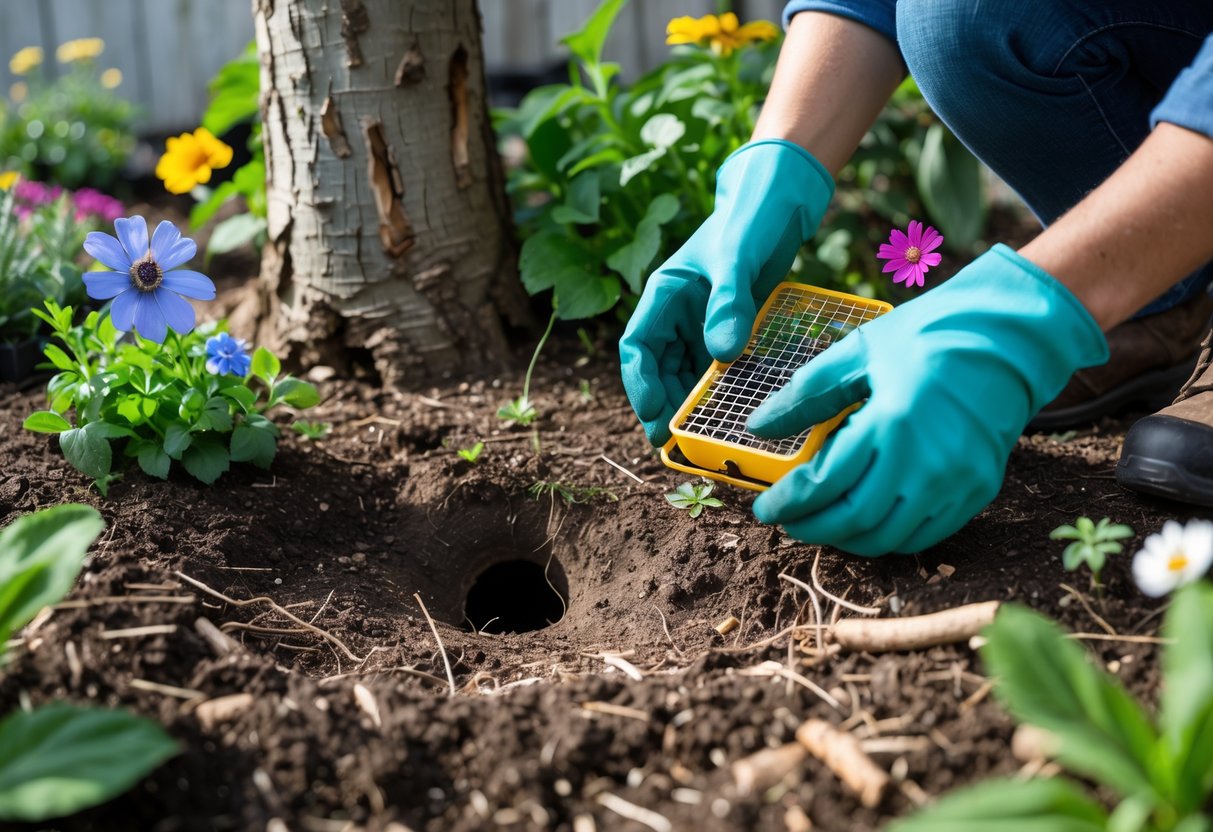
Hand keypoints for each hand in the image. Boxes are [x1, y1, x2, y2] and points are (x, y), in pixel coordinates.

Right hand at [619, 139, 833, 444]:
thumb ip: (730, 304)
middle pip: (657, 369)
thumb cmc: (749, 220)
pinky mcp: (728, 329)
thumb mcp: (738, 259)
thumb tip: (722, 355)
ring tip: (697, 437)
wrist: (778, 202)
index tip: (654, 412)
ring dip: (687, 403)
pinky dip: (718, 391)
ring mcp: (701, 323)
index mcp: (663, 294)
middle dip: (662, 405)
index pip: (636, 346)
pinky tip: (729, 413)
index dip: (639, 383)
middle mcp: (676, 313)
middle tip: (673, 442)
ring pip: (684, 373)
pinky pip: (715, 368)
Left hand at [747, 245, 1108, 554]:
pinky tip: (865, 524)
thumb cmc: (928, 336)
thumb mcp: (858, 352)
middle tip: (787, 522)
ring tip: (821, 525)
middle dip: (811, 527)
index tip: (764, 506)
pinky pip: (925, 535)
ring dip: (846, 540)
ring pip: (889, 537)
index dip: (788, 502)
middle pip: (853, 520)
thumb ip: (806, 394)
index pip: (825, 483)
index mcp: (890, 421)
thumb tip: (757, 425)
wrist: (1008, 338)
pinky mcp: (977, 490)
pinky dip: (888, 538)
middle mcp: (925, 460)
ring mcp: (956, 481)